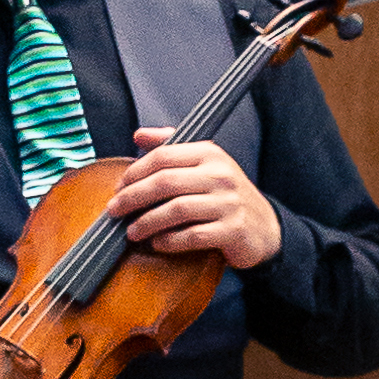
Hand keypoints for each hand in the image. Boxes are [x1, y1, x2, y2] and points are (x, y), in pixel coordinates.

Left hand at [105, 129, 280, 270]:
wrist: (264, 227)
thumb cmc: (224, 196)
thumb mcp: (203, 165)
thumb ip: (171, 147)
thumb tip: (139, 134)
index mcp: (209, 154)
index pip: (163, 156)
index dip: (135, 172)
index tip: (118, 187)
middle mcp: (220, 174)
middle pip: (166, 182)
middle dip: (133, 197)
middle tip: (114, 211)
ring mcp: (228, 203)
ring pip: (177, 210)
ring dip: (148, 222)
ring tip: (132, 232)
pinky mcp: (233, 230)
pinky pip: (194, 236)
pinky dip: (170, 241)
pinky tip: (157, 244)